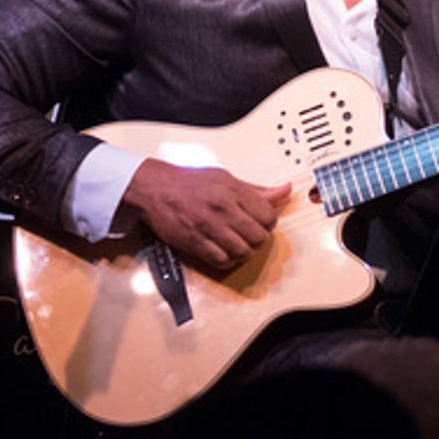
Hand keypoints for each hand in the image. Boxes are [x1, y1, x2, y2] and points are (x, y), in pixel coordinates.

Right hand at [123, 159, 290, 271]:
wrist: (154, 188)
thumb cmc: (189, 182)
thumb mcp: (226, 178)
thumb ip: (256, 190)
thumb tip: (284, 191)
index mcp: (233, 190)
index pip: (268, 215)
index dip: (267, 223)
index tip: (260, 223)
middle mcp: (223, 208)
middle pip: (259, 237)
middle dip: (258, 240)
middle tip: (249, 236)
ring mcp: (208, 227)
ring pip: (242, 252)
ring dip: (243, 252)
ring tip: (237, 245)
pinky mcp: (195, 242)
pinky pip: (221, 260)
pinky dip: (226, 260)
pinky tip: (223, 251)